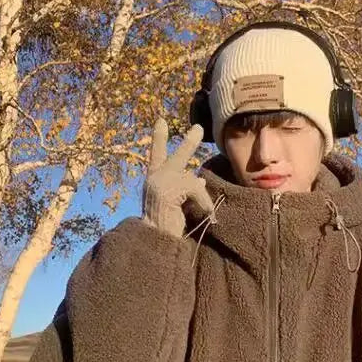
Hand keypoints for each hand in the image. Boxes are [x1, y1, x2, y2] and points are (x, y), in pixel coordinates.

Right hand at [142, 117, 214, 237]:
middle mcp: (155, 178)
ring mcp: (160, 183)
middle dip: (189, 142)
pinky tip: (207, 214)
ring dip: (201, 197)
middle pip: (177, 157)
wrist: (156, 240)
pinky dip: (202, 202)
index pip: (157, 155)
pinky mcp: (168, 191)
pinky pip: (194, 189)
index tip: (161, 121)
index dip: (159, 138)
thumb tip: (198, 176)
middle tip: (198, 127)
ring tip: (207, 212)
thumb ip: (182, 186)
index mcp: (154, 180)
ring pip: (191, 180)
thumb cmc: (165, 225)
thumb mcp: (174, 201)